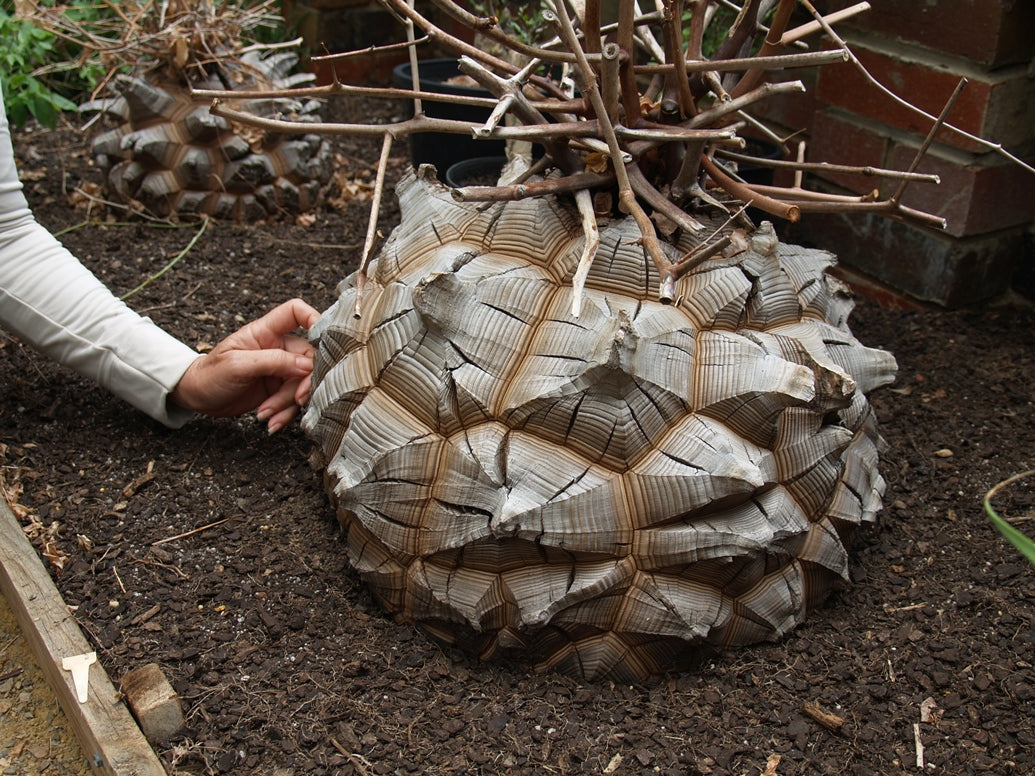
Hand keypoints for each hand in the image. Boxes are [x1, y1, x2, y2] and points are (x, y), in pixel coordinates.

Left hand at [170, 298, 320, 433]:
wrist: (197, 397)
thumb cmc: (210, 374)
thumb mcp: (237, 365)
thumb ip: (273, 362)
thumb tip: (308, 365)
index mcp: (266, 331)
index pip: (296, 312)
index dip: (314, 318)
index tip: (322, 340)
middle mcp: (277, 347)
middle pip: (308, 357)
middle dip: (302, 382)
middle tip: (295, 399)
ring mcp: (280, 369)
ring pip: (302, 383)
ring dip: (288, 403)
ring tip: (267, 414)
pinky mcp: (279, 389)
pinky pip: (293, 400)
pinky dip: (285, 414)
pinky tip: (271, 422)